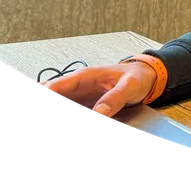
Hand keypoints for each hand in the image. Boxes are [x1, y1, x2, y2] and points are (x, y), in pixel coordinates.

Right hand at [39, 61, 156, 119]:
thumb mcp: (130, 86)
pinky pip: (69, 107)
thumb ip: (115, 98)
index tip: (48, 100)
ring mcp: (78, 96)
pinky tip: (86, 113)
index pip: (55, 86)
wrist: (143, 77)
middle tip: (61, 104)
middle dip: (48, 99)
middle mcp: (76, 86)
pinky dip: (66, 109)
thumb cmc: (136, 77)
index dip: (47, 95)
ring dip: (57, 102)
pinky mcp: (82, 105)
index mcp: (84, 77)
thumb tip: (99, 113)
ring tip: (73, 106)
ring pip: (58, 100)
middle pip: (51, 94)